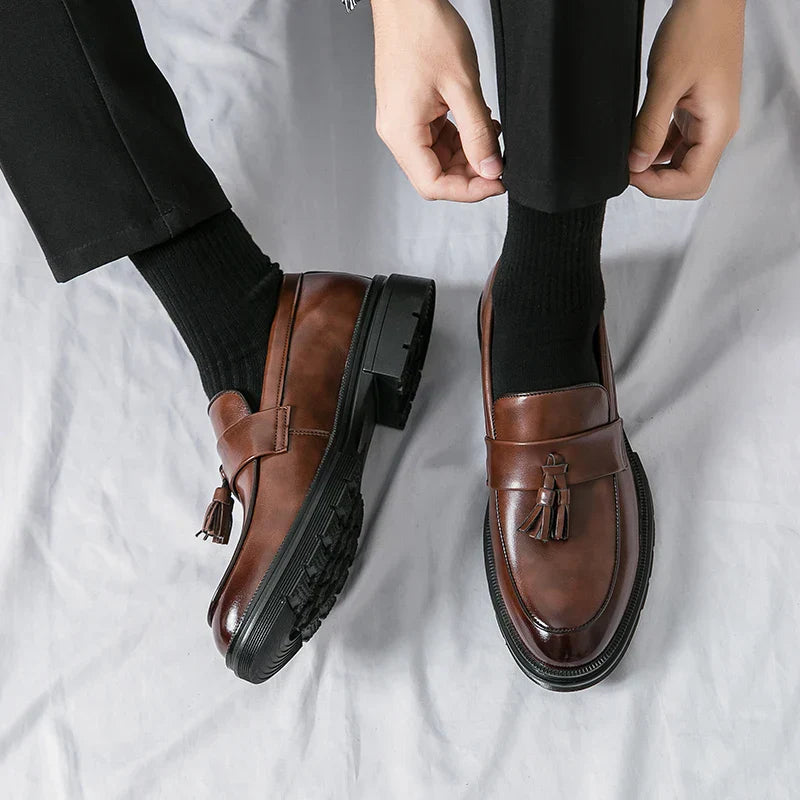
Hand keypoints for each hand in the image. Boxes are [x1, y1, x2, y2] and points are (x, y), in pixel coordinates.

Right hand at [371, 0, 504, 201]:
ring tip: (490, 133)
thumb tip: (491, 170)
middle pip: (435, 175)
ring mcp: (402, 123)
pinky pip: (436, 139)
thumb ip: (478, 134)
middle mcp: (397, 133)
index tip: (497, 182)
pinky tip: (477, 122)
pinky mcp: (410, 112)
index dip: (468, 191)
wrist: (407, 0)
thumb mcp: (463, 87)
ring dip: (467, 154)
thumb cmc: (425, 31)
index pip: (434, 184)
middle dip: (470, 173)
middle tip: (499, 161)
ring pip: (438, 159)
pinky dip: (460, 138)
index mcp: (402, 132)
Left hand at [629, 0, 744, 199]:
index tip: (631, 173)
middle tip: (628, 166)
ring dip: (654, 164)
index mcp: (717, 127)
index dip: (658, 186)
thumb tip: (637, 164)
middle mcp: (717, 129)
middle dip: (656, 180)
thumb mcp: (665, 82)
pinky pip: (676, 142)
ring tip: (630, 150)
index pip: (691, 182)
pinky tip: (638, 136)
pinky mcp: (695, 112)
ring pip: (680, 162)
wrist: (709, 0)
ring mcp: (707, 121)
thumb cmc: (696, 30)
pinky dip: (655, 146)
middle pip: (688, 178)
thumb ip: (649, 128)